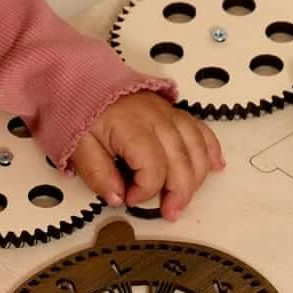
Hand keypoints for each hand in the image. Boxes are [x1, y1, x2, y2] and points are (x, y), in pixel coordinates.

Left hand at [72, 91, 223, 219]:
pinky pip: (201, 130)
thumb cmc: (80, 110)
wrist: (83, 79)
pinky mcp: (173, 112)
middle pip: (182, 160)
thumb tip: (116, 198)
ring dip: (196, 178)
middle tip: (168, 212)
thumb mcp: (77, 144)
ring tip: (184, 199)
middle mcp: (157, 118)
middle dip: (179, 192)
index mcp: (132, 126)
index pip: (153, 166)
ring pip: (197, 148)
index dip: (146, 190)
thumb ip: (97, 173)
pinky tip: (215, 167)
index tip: (130, 199)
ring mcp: (169, 113)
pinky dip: (210, 150)